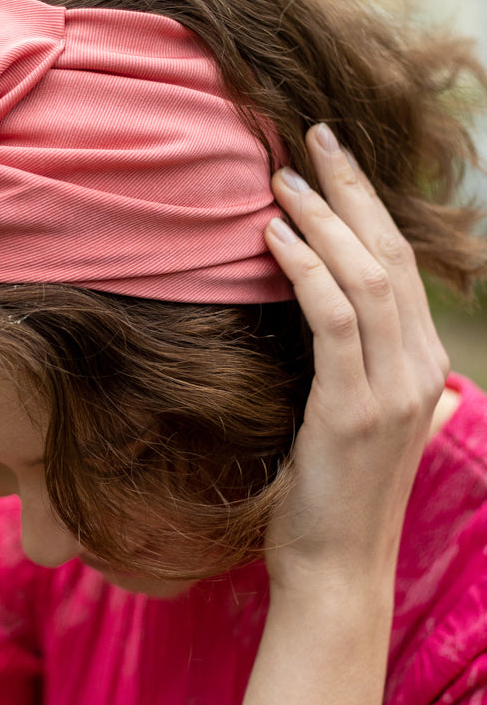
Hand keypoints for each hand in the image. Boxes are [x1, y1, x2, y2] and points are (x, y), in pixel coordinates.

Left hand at [263, 123, 448, 595]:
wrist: (337, 568)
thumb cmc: (339, 496)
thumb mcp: (382, 436)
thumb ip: (412, 398)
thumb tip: (432, 381)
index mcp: (420, 365)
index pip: (401, 265)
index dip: (370, 206)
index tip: (335, 161)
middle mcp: (417, 367)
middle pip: (390, 253)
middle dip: (352, 188)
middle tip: (314, 135)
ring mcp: (392, 388)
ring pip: (365, 275)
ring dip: (323, 217)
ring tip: (282, 177)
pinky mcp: (353, 407)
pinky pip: (331, 317)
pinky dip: (305, 268)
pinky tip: (272, 236)